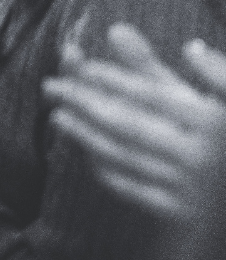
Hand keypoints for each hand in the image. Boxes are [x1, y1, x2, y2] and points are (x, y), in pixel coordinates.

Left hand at [43, 23, 225, 219]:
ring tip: (56, 117)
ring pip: (126, 157)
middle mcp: (200, 156)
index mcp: (215, 122)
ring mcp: (190, 189)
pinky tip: (86, 154)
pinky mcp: (184, 215)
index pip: (153, 94)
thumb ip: (205, 70)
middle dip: (84, 103)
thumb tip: (167, 43)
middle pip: (128, 124)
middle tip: (50, 86)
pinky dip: (107, 171)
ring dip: (85, 137)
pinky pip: (135, 191)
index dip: (115, 78)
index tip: (81, 65)